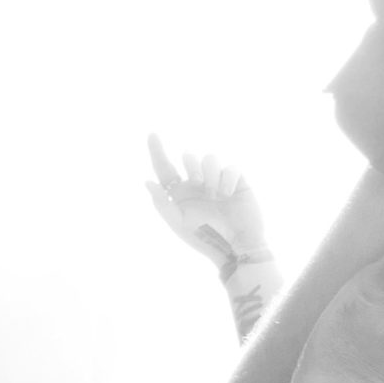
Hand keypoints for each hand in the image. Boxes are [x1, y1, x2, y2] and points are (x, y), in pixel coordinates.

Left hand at [145, 136, 271, 273]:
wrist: (235, 248)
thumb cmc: (205, 239)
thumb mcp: (179, 224)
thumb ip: (162, 204)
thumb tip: (147, 182)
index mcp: (180, 193)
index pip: (165, 168)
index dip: (157, 151)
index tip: (151, 134)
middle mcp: (197, 184)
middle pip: (188, 157)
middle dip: (192, 165)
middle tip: (198, 182)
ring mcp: (217, 180)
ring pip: (209, 158)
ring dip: (210, 173)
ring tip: (215, 194)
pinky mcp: (236, 181)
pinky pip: (230, 168)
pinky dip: (227, 179)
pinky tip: (227, 194)